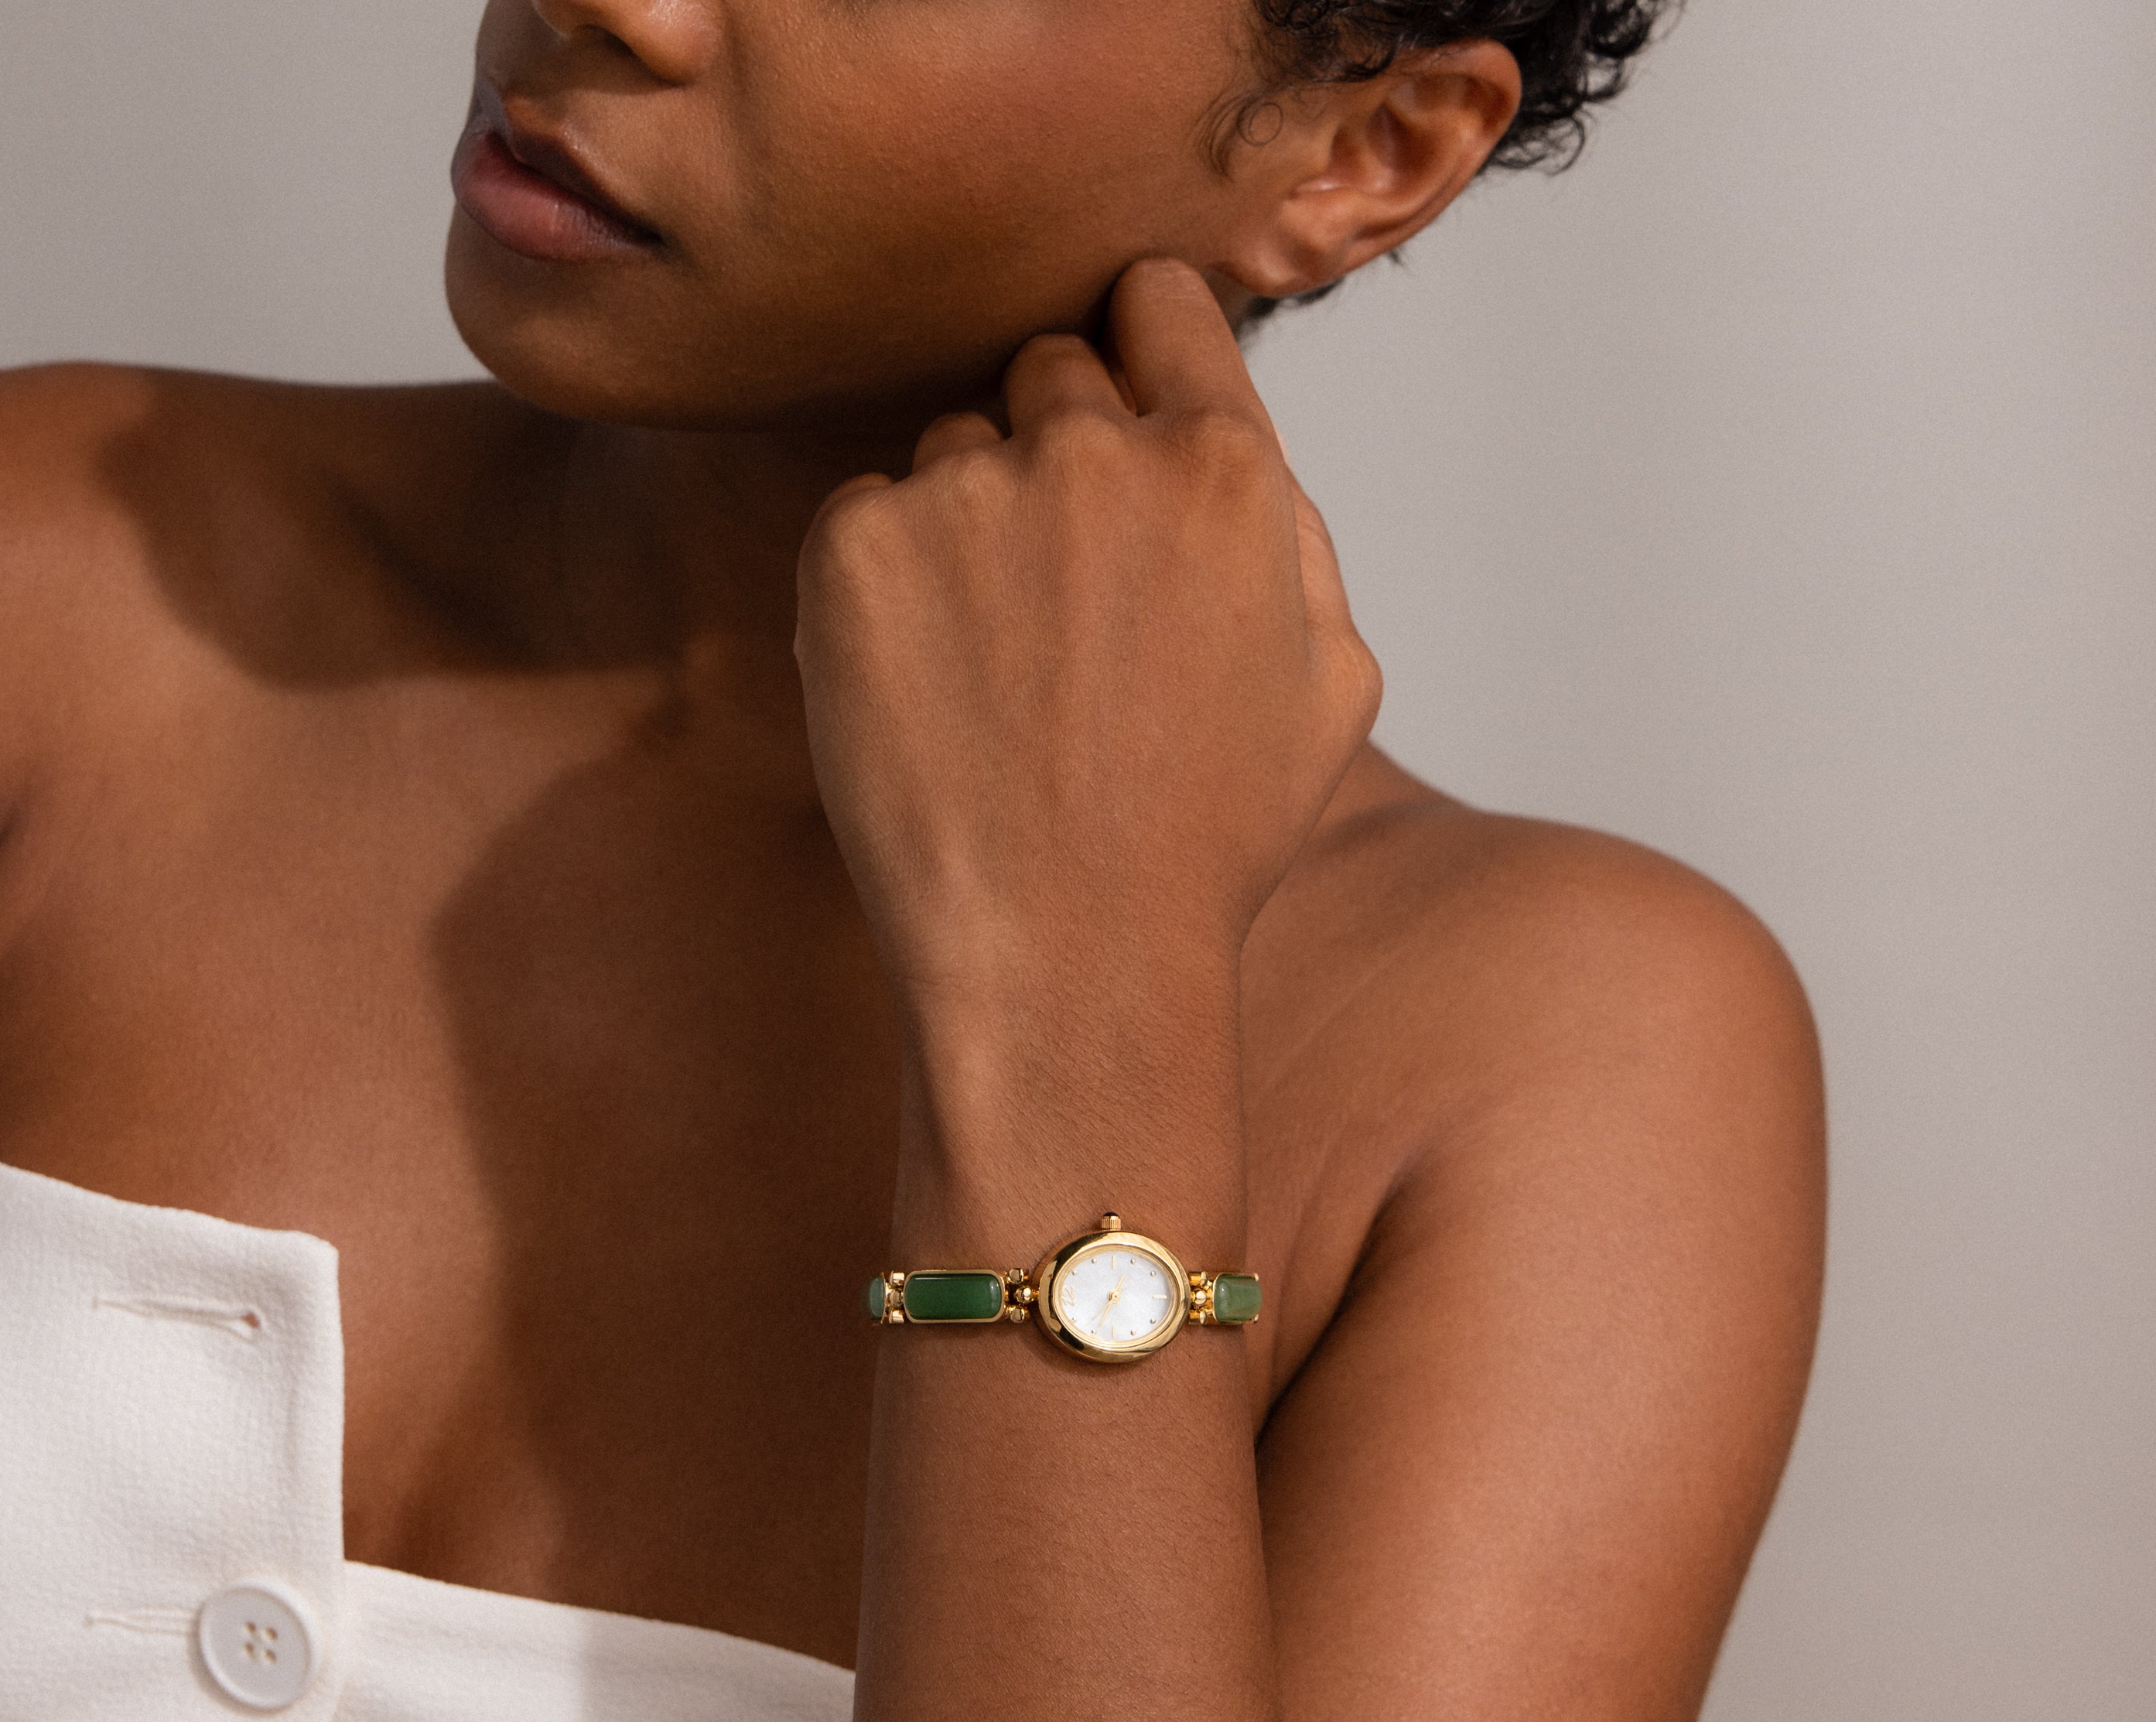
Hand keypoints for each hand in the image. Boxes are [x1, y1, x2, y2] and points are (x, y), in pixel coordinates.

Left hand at [794, 258, 1380, 1027]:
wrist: (1062, 955)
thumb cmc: (1204, 842)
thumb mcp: (1330, 690)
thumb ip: (1295, 537)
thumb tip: (1240, 453)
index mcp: (1225, 468)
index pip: (1158, 302)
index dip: (1138, 339)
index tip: (1119, 389)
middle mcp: (1094, 450)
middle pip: (1048, 370)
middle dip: (1054, 453)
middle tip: (1059, 603)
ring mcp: (964, 492)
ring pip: (950, 452)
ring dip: (966, 529)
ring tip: (997, 680)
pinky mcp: (855, 547)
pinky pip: (865, 518)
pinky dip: (885, 590)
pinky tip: (929, 695)